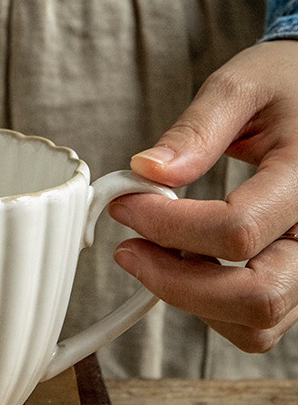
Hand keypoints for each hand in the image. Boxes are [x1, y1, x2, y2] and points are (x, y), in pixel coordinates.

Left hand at [109, 40, 297, 352]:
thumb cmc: (285, 84)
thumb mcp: (240, 87)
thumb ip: (195, 130)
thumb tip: (146, 171)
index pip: (236, 229)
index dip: (166, 224)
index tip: (125, 203)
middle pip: (254, 296)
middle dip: (174, 281)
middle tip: (127, 249)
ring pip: (257, 321)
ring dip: (190, 299)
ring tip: (150, 255)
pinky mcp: (297, 273)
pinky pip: (259, 320)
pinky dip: (211, 306)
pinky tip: (181, 264)